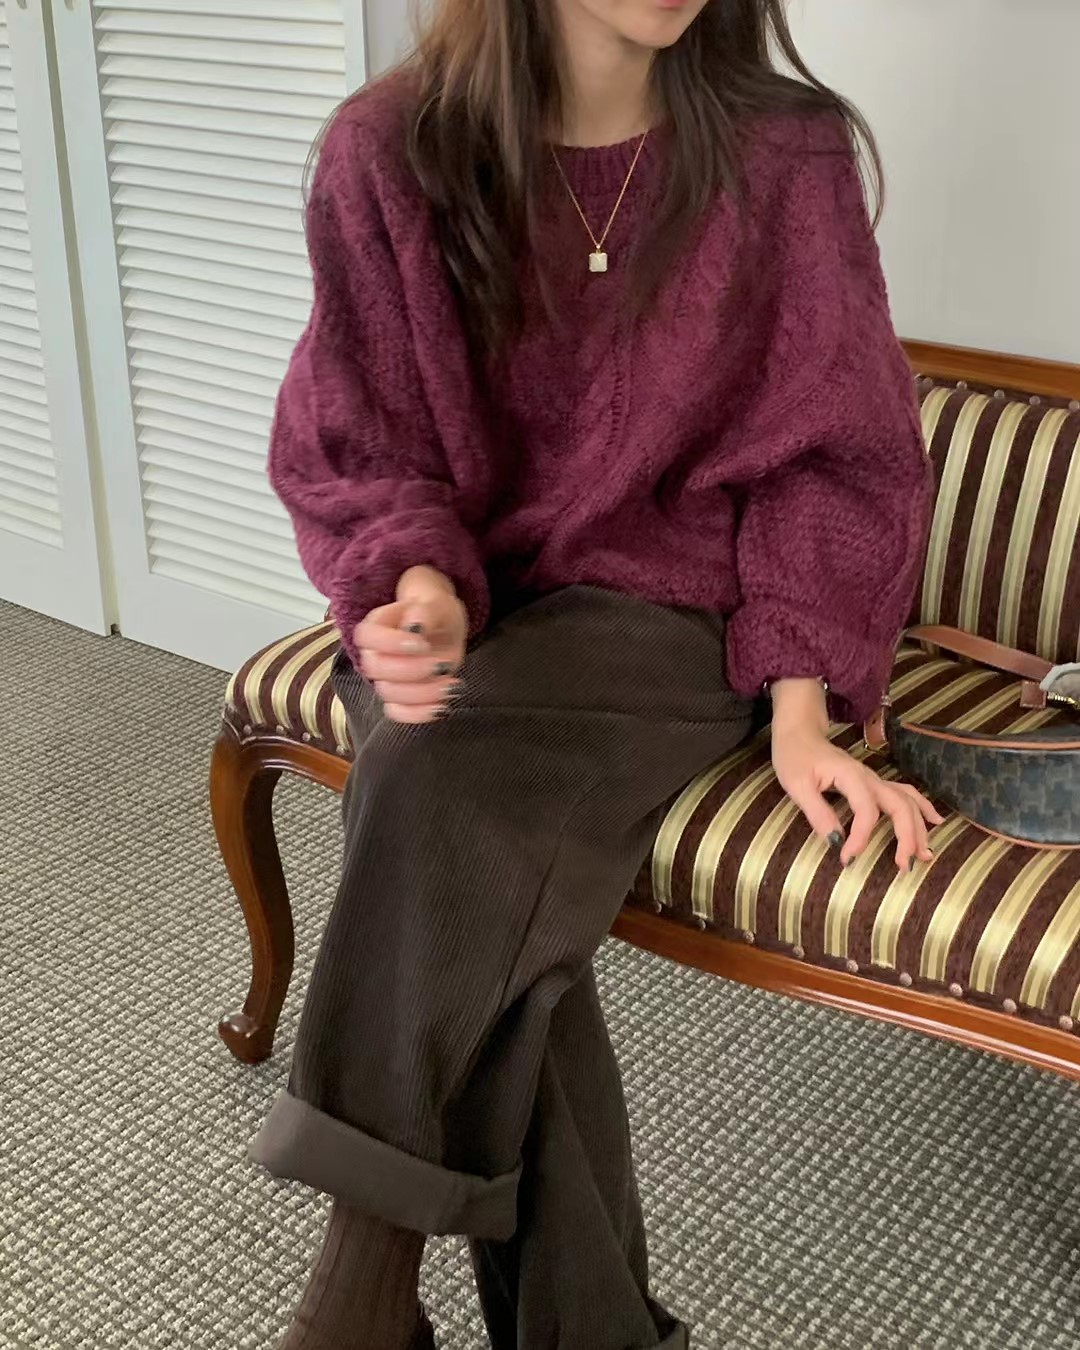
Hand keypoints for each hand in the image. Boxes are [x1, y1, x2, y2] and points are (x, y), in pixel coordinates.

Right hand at [354, 566, 466, 723]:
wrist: (442, 626)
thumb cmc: (436, 613)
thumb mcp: (438, 605)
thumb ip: (426, 611)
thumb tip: (415, 624)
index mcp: (377, 624)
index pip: (366, 636)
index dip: (390, 643)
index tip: (422, 644)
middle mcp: (373, 653)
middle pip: (375, 668)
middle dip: (410, 671)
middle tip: (441, 665)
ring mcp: (383, 677)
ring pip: (388, 693)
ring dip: (421, 694)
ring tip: (451, 685)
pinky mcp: (397, 697)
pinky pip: (396, 713)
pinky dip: (418, 714)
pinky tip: (442, 707)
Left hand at [770, 679, 943, 870]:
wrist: (799, 733)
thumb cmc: (795, 756)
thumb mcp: (796, 785)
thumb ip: (817, 812)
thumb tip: (835, 841)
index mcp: (851, 776)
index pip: (867, 811)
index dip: (861, 838)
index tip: (848, 859)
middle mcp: (869, 778)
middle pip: (900, 805)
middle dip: (908, 836)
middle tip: (904, 865)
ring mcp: (874, 780)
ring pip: (908, 801)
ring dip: (919, 827)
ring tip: (925, 854)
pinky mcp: (873, 783)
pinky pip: (905, 794)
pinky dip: (921, 809)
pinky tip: (935, 821)